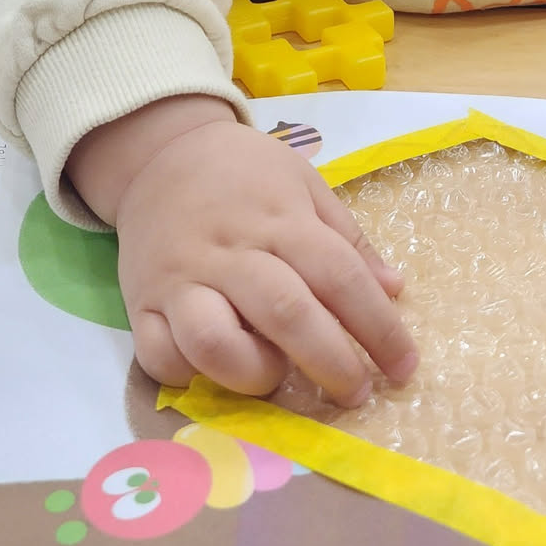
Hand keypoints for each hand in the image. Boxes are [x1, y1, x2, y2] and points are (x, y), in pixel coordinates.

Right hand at [69, 97, 416, 405]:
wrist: (159, 154)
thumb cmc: (245, 174)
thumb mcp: (305, 185)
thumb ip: (349, 241)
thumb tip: (395, 290)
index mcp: (280, 219)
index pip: (339, 276)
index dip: (378, 327)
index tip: (404, 366)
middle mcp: (231, 251)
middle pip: (286, 314)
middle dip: (331, 363)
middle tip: (357, 392)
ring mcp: (181, 280)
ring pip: (213, 342)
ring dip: (255, 372)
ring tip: (277, 374)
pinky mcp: (141, 304)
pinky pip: (159, 357)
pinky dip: (191, 375)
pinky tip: (218, 369)